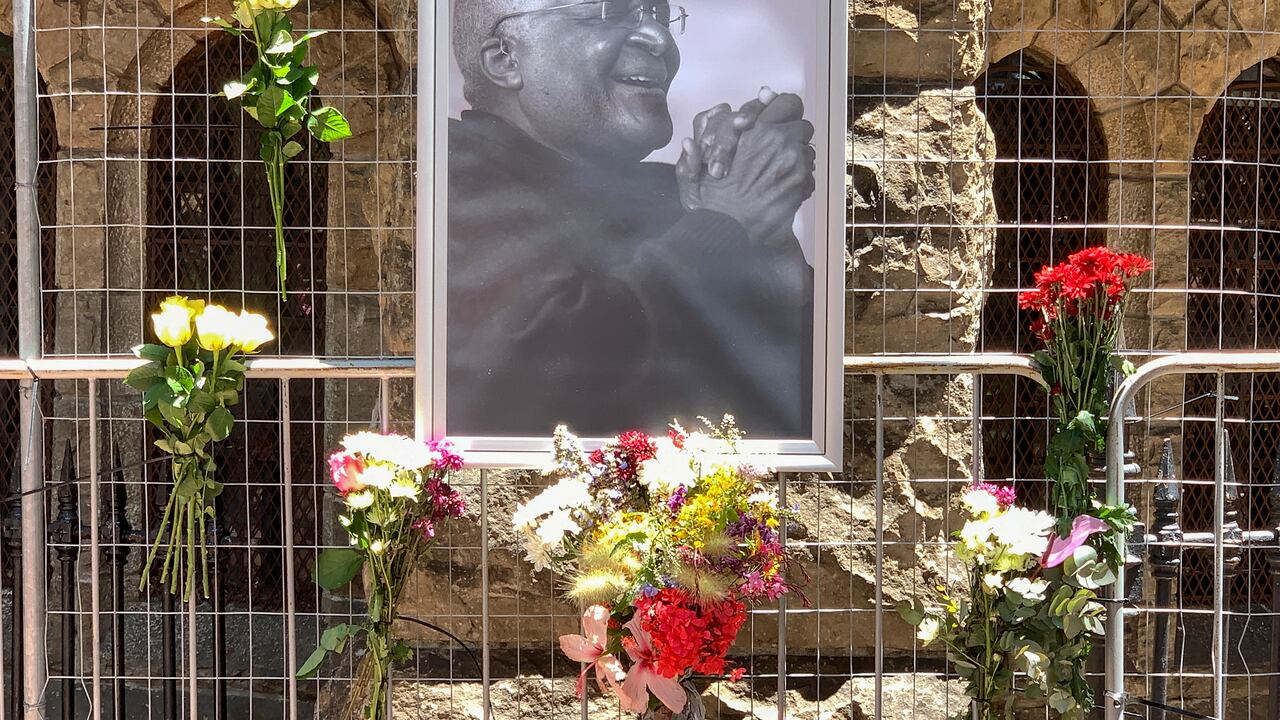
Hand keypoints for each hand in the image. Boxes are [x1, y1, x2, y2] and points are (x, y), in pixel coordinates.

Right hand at [677, 94, 815, 248]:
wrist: (729, 226)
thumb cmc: (715, 199)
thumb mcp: (701, 165)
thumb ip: (702, 147)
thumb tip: (690, 140)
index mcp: (757, 130)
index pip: (787, 103)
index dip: (785, 109)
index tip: (781, 116)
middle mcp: (778, 141)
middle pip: (803, 124)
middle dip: (794, 134)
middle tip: (782, 147)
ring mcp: (793, 161)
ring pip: (808, 149)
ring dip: (798, 157)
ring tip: (779, 171)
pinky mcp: (801, 182)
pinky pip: (810, 173)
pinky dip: (801, 179)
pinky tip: (783, 186)